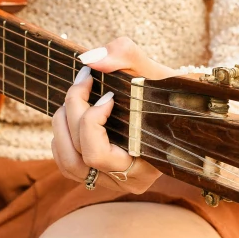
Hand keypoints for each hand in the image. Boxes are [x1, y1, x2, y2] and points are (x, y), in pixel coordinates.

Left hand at [51, 37, 176, 193]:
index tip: (107, 95)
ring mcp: (111, 182)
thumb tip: (90, 59)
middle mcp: (128, 180)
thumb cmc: (168, 92)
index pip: (100, 155)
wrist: (176, 109)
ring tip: (75, 98)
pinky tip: (74, 116)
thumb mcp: (155, 71)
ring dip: (63, 125)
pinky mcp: (98, 177)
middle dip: (74, 112)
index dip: (92, 122)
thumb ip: (125, 55)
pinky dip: (62, 138)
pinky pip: (67, 165)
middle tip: (84, 81)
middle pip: (81, 155)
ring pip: (69, 163)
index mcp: (147, 165)